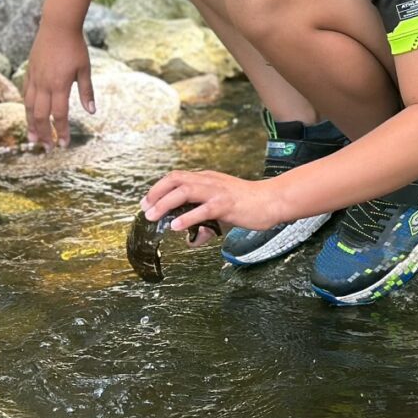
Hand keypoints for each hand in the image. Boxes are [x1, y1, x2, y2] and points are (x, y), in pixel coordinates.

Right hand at [23, 26, 94, 149]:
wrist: (57, 26)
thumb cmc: (75, 46)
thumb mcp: (85, 69)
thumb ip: (86, 91)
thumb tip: (91, 111)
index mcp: (59, 85)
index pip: (60, 115)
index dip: (61, 131)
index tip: (64, 144)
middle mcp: (44, 84)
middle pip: (41, 115)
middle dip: (44, 134)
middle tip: (48, 148)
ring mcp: (34, 78)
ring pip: (29, 107)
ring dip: (31, 125)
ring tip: (33, 139)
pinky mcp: (29, 72)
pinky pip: (25, 94)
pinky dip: (27, 107)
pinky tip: (29, 115)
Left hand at [141, 171, 286, 246]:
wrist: (272, 200)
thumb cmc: (249, 204)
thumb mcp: (221, 211)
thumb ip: (205, 224)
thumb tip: (192, 240)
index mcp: (206, 179)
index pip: (176, 177)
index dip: (158, 188)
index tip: (147, 202)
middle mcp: (209, 181)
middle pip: (175, 180)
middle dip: (156, 193)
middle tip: (146, 209)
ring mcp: (217, 191)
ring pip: (185, 191)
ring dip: (165, 203)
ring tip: (153, 217)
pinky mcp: (226, 204)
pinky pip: (203, 210)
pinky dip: (187, 217)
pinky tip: (177, 226)